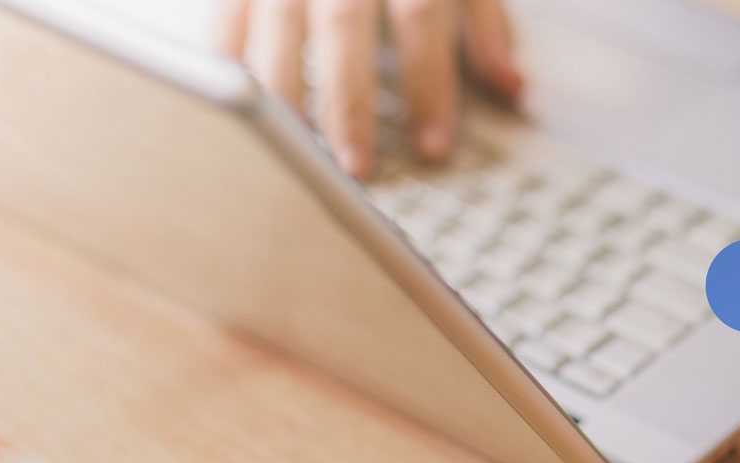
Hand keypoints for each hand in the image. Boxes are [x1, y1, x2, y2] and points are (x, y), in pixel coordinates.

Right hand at [216, 0, 523, 177]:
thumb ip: (486, 24)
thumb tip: (514, 87)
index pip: (421, 17)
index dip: (429, 84)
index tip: (434, 145)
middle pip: (345, 28)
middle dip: (350, 103)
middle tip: (358, 168)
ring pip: (278, 28)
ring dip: (289, 98)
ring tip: (303, 156)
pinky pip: (225, 23)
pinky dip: (230, 67)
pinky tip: (241, 117)